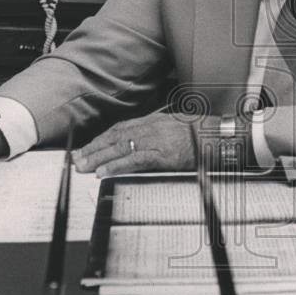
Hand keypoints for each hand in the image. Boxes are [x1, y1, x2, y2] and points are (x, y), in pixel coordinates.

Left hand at [72, 111, 205, 176]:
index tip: (87, 148)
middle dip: (93, 149)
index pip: (119, 130)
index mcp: (152, 122)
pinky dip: (116, 166)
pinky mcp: (161, 155)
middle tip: (76, 160)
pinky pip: (134, 161)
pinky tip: (103, 173)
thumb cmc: (201, 134)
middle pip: (114, 138)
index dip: (101, 139)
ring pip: (120, 148)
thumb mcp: (175, 128)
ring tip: (83, 167)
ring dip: (98, 158)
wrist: (219, 135)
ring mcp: (155, 141)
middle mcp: (149, 128)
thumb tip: (143, 142)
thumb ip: (158, 133)